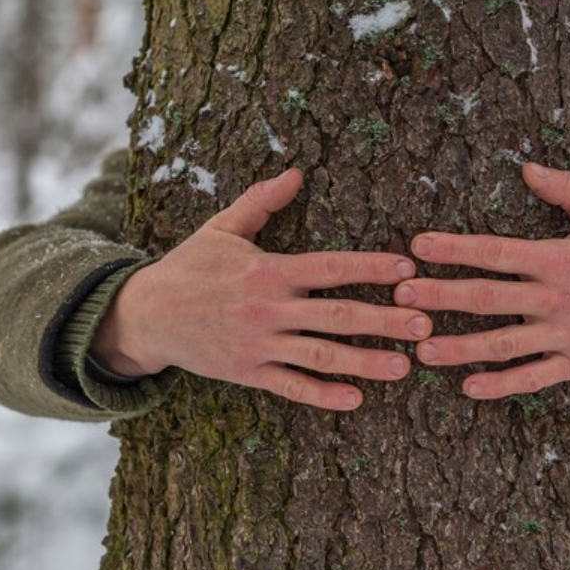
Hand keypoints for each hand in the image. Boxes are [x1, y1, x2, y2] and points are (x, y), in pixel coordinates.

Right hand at [90, 168, 432, 410]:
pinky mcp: (249, 373)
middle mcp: (268, 309)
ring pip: (321, 356)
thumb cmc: (190, 267)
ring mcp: (259, 345)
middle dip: (384, 319)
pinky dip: (323, 395)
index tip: (408, 268)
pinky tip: (357, 399)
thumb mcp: (222, 227)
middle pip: (337, 315)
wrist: (144, 315)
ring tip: (405, 366)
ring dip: (366, 362)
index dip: (371, 267)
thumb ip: (262, 201)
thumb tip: (296, 170)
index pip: (330, 267)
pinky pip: (292, 388)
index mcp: (268, 270)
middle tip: (425, 324)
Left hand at [394, 163, 569, 399]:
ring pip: (503, 343)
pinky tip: (468, 387)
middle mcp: (559, 296)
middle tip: (399, 296)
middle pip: (488, 297)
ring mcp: (567, 333)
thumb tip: (525, 167)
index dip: (454, 249)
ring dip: (459, 347)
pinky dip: (501, 385)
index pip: (496, 251)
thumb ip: (566, 190)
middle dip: (441, 295)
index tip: (417, 247)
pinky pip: (533, 377)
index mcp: (560, 257)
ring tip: (420, 349)